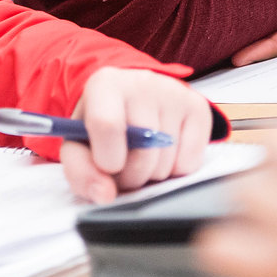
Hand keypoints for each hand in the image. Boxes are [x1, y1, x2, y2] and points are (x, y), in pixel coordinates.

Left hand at [59, 68, 213, 203]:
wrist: (131, 100)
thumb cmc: (102, 124)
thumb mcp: (78, 145)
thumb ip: (81, 171)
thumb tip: (105, 195)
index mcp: (105, 84)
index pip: (107, 125)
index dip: (107, 159)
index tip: (108, 168)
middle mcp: (142, 82)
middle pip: (143, 153)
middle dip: (131, 177)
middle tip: (122, 168)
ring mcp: (174, 93)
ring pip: (167, 163)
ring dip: (152, 176)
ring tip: (141, 159)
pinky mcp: (198, 108)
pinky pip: (190, 163)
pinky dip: (175, 171)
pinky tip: (163, 153)